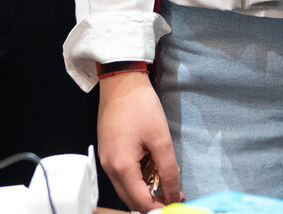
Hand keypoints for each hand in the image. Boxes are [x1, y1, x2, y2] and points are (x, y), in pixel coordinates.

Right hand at [97, 71, 180, 212]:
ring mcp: (105, 159)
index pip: (141, 202)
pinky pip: (121, 175)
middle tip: (174, 194)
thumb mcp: (161, 140)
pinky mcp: (107, 151)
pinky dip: (136, 178)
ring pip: (125, 188)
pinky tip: (151, 167)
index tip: (177, 204)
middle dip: (153, 201)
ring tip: (165, 178)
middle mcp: (109, 168)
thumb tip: (174, 194)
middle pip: (131, 199)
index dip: (161, 207)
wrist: (121, 81)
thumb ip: (169, 171)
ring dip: (145, 190)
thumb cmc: (141, 106)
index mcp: (122, 166)